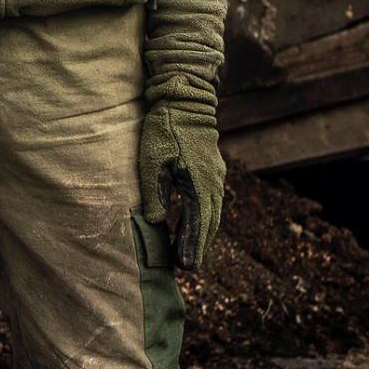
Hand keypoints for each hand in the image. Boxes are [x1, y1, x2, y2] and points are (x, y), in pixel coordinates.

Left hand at [138, 104, 223, 268]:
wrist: (185, 101)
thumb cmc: (164, 130)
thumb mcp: (152, 161)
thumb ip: (155, 192)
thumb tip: (157, 222)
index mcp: (199, 183)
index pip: (197, 222)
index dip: (192, 246)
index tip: (186, 267)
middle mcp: (213, 183)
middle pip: (210, 222)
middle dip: (200, 246)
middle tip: (189, 268)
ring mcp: (217, 176)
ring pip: (214, 213)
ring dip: (204, 234)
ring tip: (193, 253)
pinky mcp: (214, 170)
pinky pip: (213, 202)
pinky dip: (207, 218)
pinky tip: (198, 225)